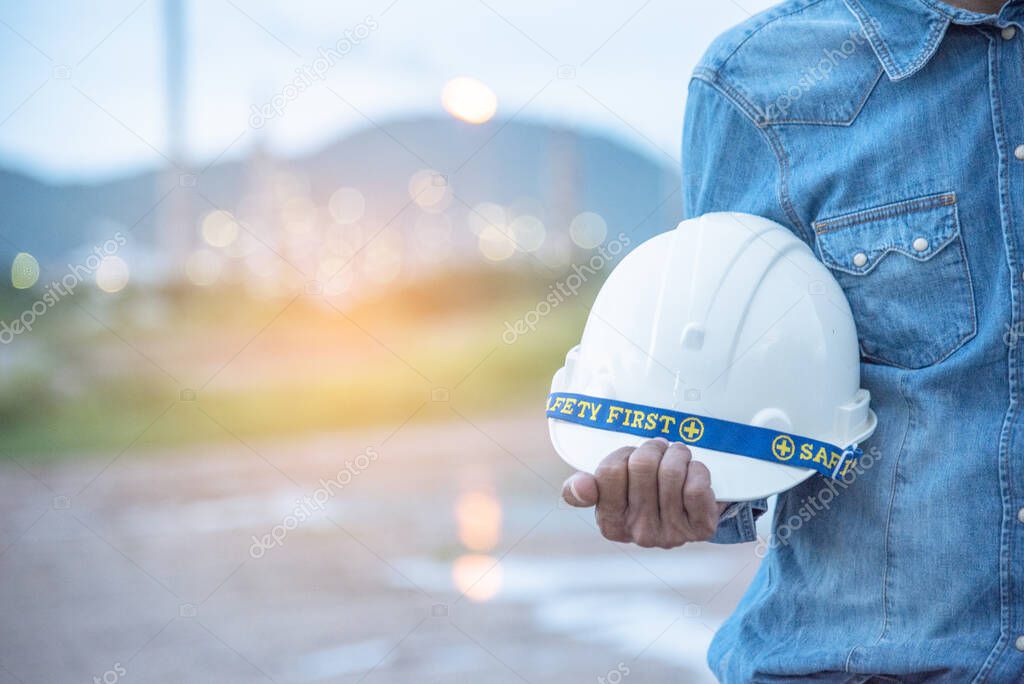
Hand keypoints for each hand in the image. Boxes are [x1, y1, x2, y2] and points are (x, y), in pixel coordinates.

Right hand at [562, 438, 727, 547]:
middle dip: (653, 448)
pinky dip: (697, 470)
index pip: (609, 471)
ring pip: (671, 472)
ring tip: (677, 457)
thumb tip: (580, 486)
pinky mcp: (700, 528)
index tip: (631, 457)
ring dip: (677, 454)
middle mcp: (639, 533)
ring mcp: (671, 534)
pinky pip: (696, 486)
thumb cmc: (645, 492)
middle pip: (642, 465)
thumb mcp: (612, 488)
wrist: (690, 510)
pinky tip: (693, 473)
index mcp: (610, 523)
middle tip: (660, 450)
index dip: (624, 454)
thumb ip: (586, 486)